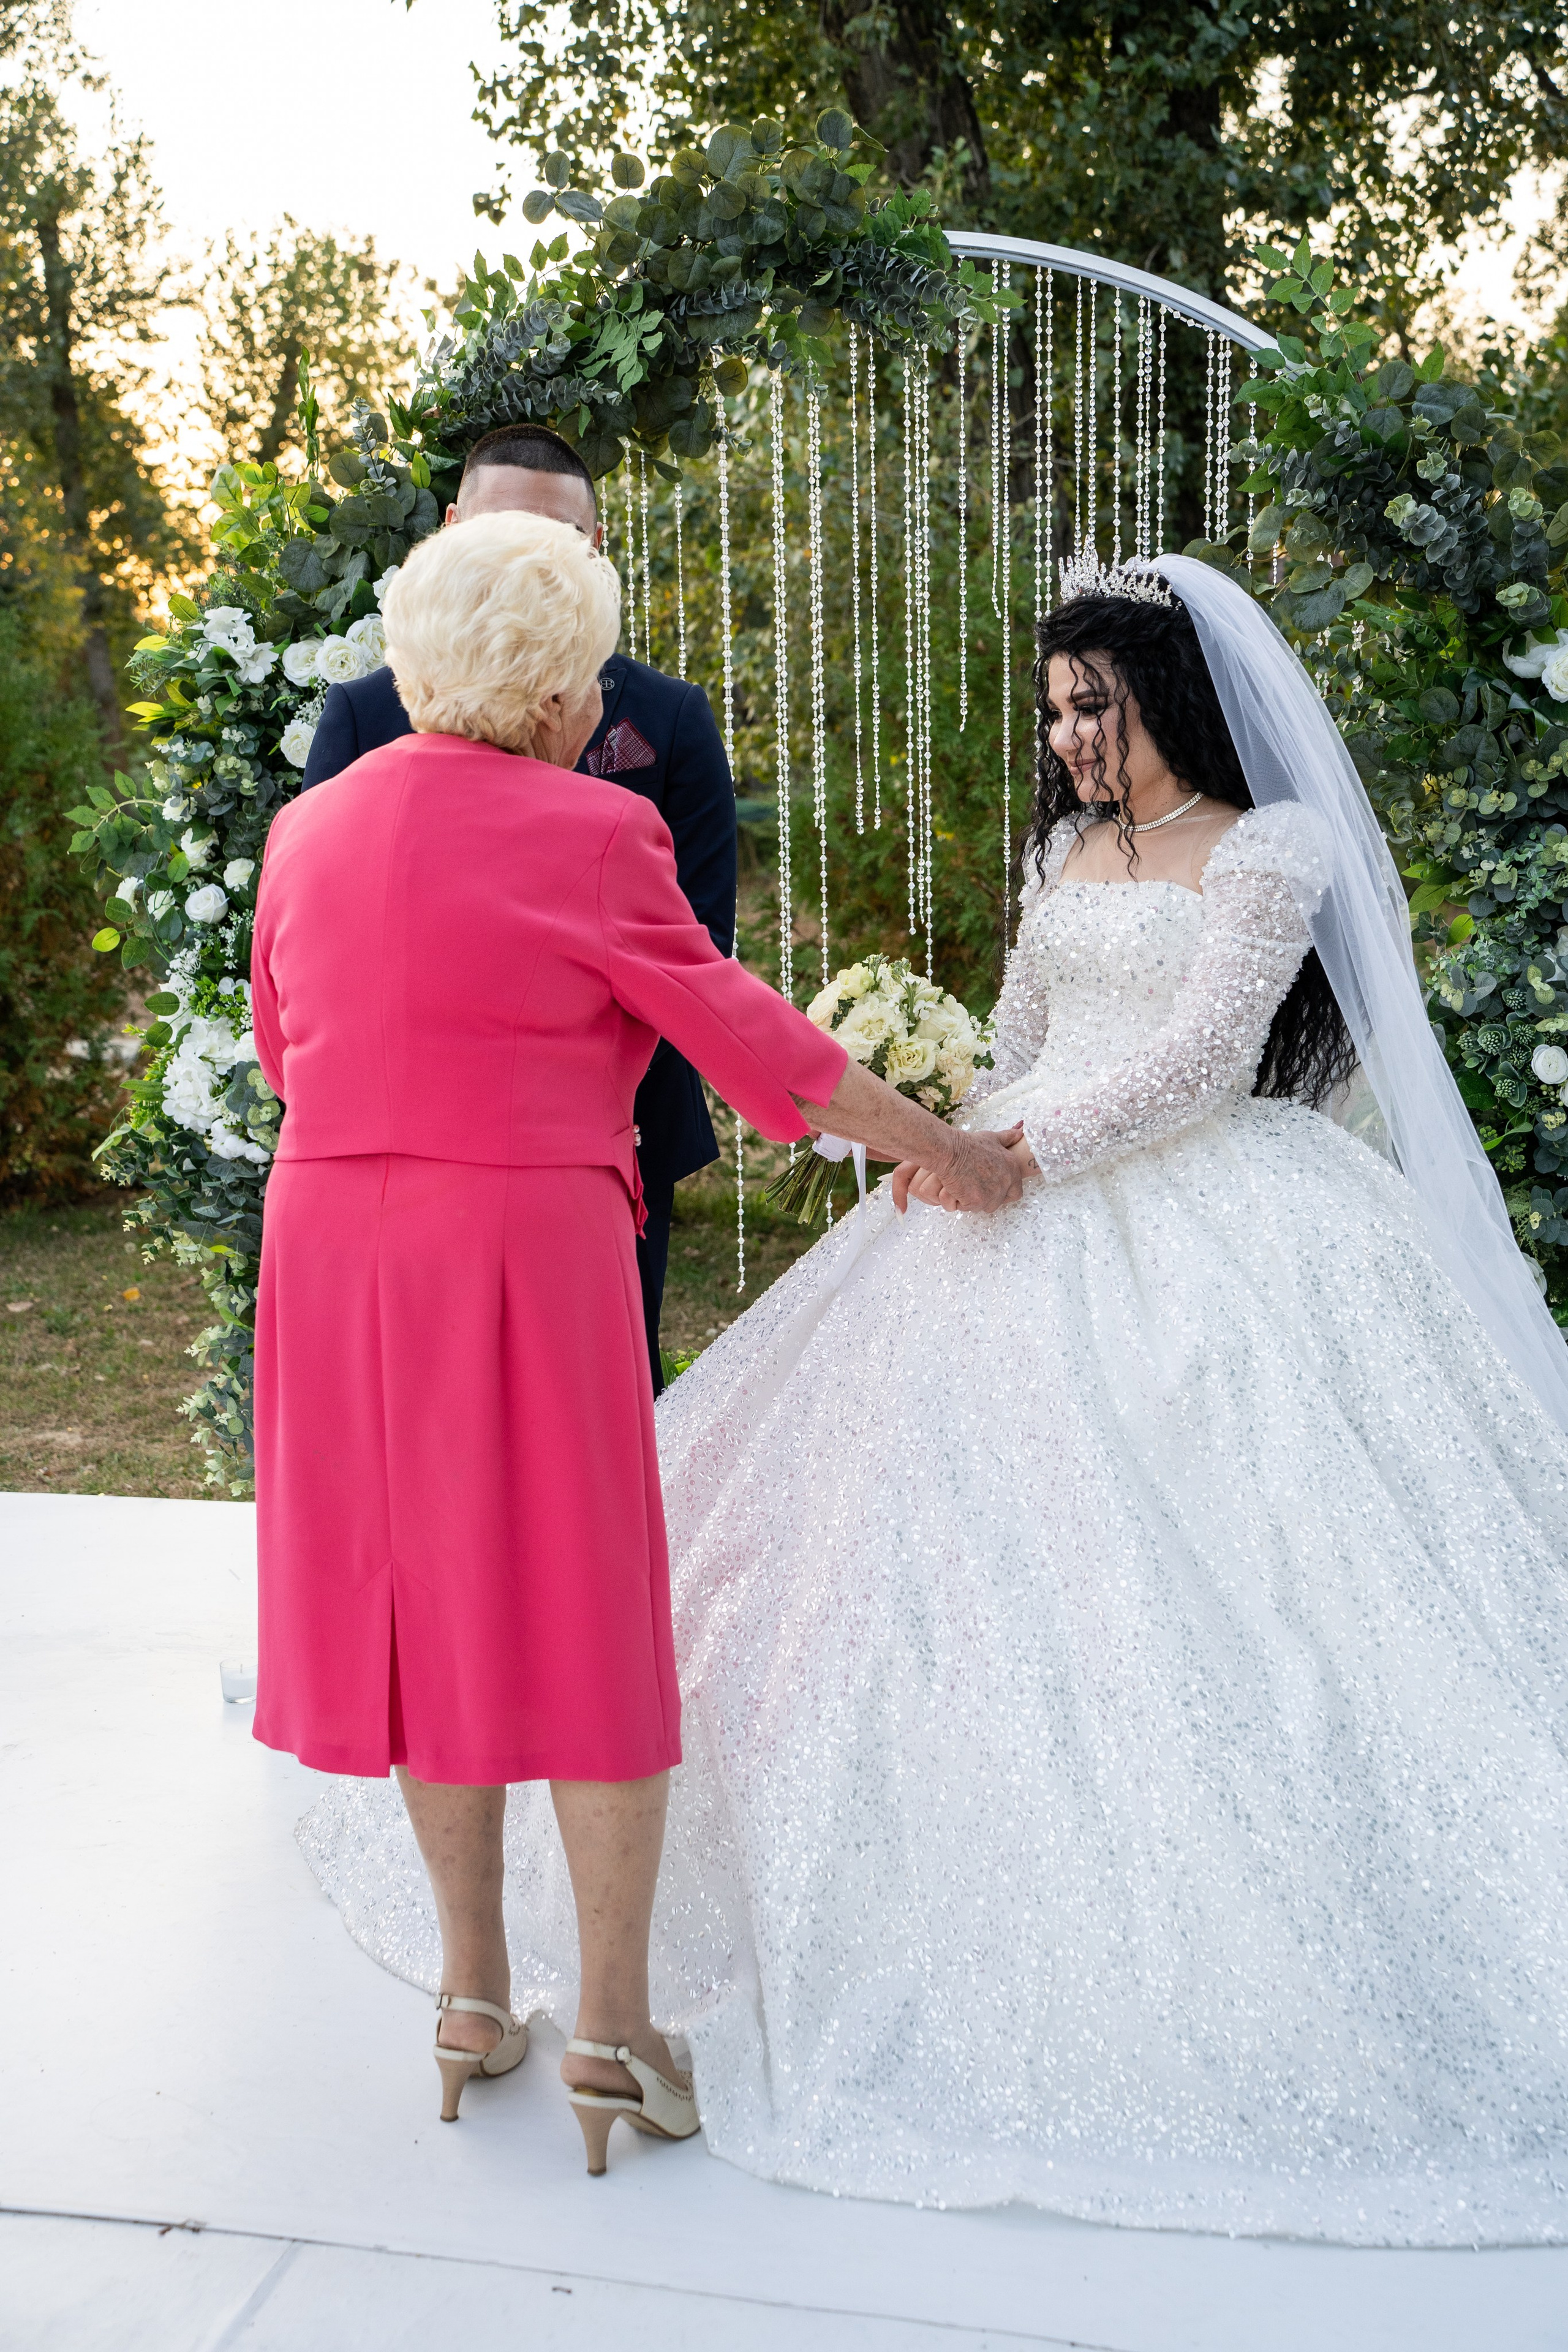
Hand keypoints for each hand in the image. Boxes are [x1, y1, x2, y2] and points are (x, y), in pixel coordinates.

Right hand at [892, 1126, 1026, 1214]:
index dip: (1005, 1194)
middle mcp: (1005, 1183)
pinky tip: (956, 1187)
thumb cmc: (969, 1144)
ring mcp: (991, 1194)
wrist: (950, 1150)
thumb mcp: (992, 1138)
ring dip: (974, 1200)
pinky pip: (968, 1207)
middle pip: (997, 1202)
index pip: (1016, 1193)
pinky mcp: (976, 1202)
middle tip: (974, 1186)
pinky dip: (961, 1201)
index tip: (994, 1190)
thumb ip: (1008, 1138)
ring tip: (964, 1185)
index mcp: (1012, 1169)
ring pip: (983, 1207)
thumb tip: (1020, 1132)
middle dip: (986, 1198)